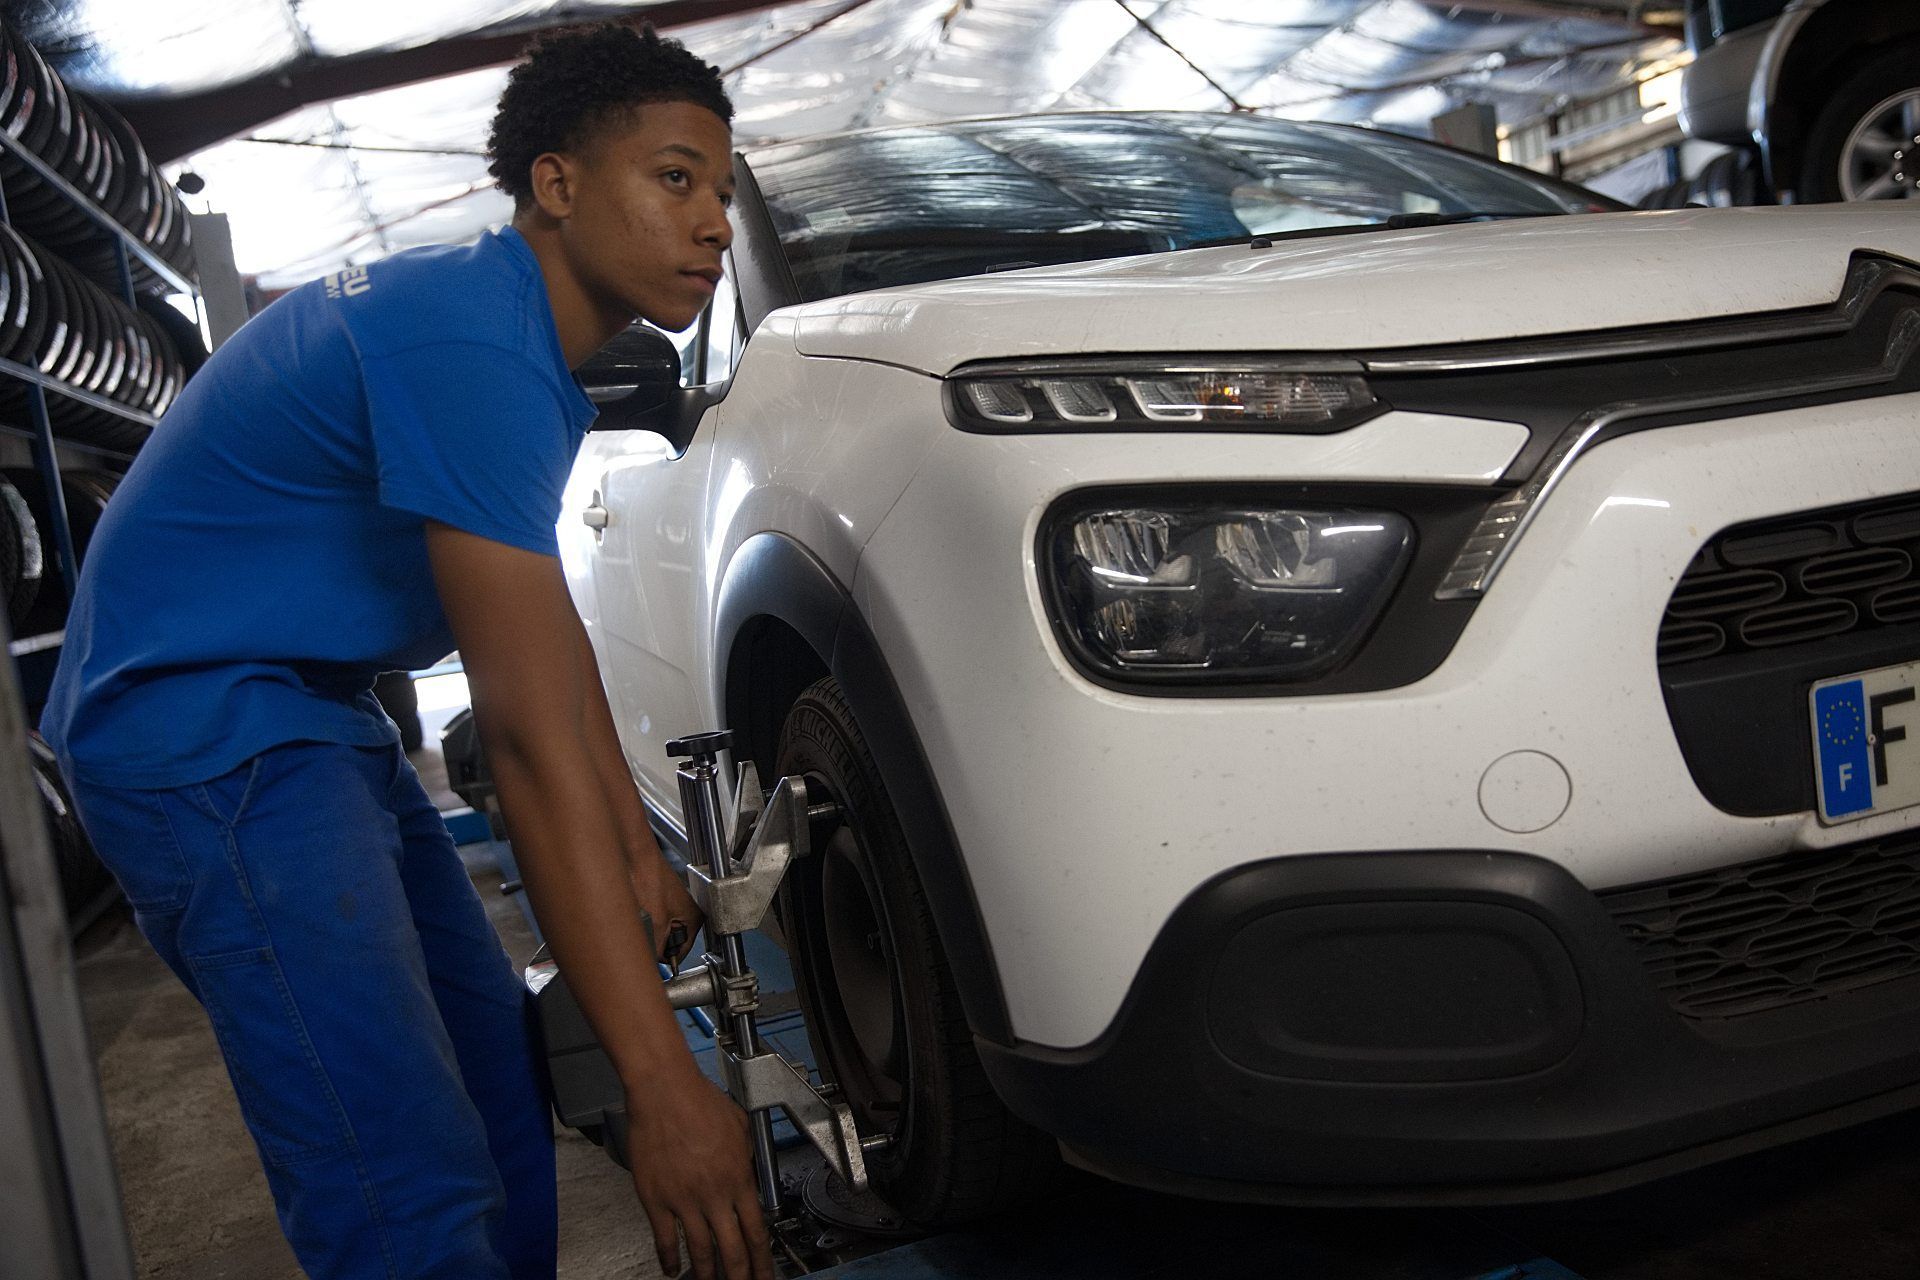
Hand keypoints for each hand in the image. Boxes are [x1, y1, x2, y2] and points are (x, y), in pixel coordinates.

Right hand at [625, 1067, 774, 1279]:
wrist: (664, 1091)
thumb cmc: (700, 1101)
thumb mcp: (741, 1128)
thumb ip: (747, 1157)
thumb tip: (749, 1174)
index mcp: (739, 1178)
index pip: (756, 1232)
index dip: (763, 1261)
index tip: (765, 1275)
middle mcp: (715, 1195)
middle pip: (732, 1251)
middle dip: (741, 1276)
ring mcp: (684, 1200)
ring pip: (701, 1251)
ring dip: (706, 1274)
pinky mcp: (656, 1200)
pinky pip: (665, 1239)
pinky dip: (669, 1259)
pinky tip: (672, 1269)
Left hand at [631, 855, 703, 966]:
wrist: (639, 859)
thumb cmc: (652, 878)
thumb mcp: (657, 917)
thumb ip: (660, 941)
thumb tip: (660, 958)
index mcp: (695, 916)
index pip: (684, 949)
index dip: (671, 959)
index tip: (659, 967)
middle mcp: (689, 913)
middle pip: (676, 942)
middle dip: (663, 949)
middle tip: (650, 956)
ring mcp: (677, 908)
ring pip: (667, 934)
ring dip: (657, 939)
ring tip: (647, 939)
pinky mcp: (665, 905)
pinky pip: (661, 925)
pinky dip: (653, 930)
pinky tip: (645, 927)